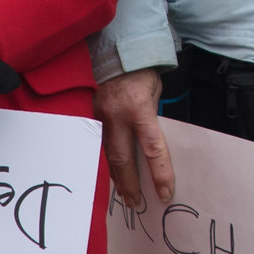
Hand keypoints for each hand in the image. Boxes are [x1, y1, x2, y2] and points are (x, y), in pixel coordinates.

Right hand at [95, 68, 175, 209]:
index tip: (166, 192)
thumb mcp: (154, 93)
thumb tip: (150, 145)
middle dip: (131, 185)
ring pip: (106, 156)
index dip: (160, 174)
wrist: (115, 49)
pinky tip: (106, 174)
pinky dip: (102, 161)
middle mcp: (116, 116)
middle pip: (124, 161)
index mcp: (139, 109)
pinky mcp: (87, 116)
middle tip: (136, 204)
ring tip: (123, 194)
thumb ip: (151, 119)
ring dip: (115, 178)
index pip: (152, 149)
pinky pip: (95, 145)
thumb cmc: (140, 71)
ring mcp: (98, 117)